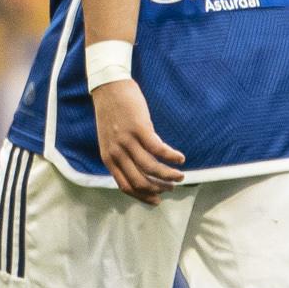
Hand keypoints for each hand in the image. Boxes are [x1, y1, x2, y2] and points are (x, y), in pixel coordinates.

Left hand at [95, 78, 184, 203]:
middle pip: (140, 181)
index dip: (144, 196)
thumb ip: (122, 156)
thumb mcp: (110, 140)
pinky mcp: (140, 128)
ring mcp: (127, 141)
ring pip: (151, 168)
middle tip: (172, 188)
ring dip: (169, 176)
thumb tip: (141, 172)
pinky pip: (159, 150)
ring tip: (180, 175)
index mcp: (109, 158)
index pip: (126, 186)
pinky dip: (172, 157)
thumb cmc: (112, 114)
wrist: (108, 87)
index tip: (158, 200)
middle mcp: (116, 152)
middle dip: (159, 189)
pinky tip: (180, 158)